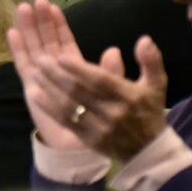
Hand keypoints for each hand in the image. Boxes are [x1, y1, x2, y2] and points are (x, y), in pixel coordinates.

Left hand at [6, 0, 168, 160]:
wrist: (148, 151)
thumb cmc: (149, 111)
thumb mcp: (156, 84)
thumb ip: (150, 61)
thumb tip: (144, 39)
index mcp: (129, 96)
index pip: (101, 81)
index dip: (80, 69)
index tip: (61, 57)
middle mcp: (113, 113)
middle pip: (80, 93)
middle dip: (57, 76)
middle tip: (41, 60)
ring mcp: (100, 128)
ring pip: (70, 107)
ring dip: (50, 90)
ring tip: (35, 73)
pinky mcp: (89, 140)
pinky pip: (66, 122)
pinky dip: (49, 108)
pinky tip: (35, 96)